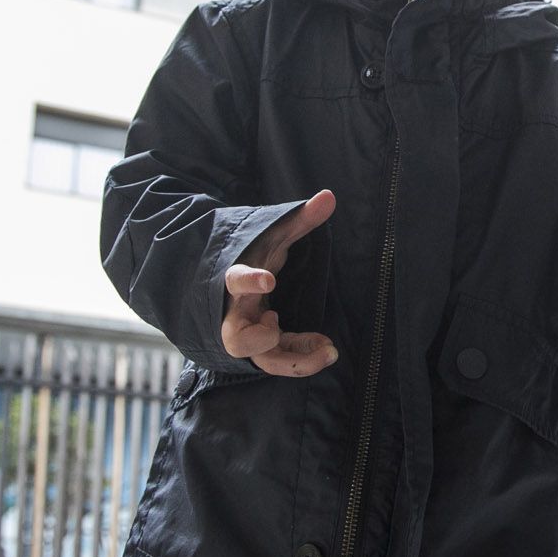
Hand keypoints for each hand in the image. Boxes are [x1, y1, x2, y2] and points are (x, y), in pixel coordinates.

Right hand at [221, 190, 338, 376]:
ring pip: (259, 359)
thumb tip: (329, 196)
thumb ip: (300, 220)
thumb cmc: (254, 257)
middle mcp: (236, 313)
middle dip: (260, 339)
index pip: (233, 281)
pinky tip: (325, 347)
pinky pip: (278, 361)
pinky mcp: (262, 347)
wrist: (227, 283)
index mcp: (235, 281)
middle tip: (279, 322)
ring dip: (294, 361)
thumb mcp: (274, 236)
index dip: (248, 281)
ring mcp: (249, 333)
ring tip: (326, 347)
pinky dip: (302, 358)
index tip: (269, 279)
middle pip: (235, 339)